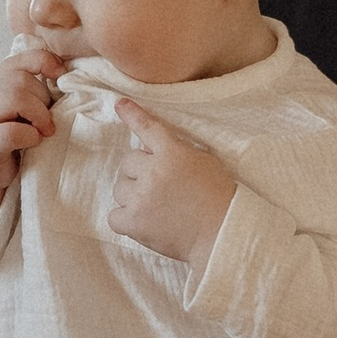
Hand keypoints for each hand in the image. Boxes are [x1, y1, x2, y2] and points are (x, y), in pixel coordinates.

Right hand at [0, 48, 65, 238]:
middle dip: (43, 98)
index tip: (61, 77)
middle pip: (21, 79)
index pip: (22, 58)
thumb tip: (64, 79)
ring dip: (40, 115)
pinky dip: (30, 136)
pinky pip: (13, 131)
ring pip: (16, 98)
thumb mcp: (9, 108)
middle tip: (47, 120)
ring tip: (44, 131)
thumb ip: (26, 91)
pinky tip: (31, 142)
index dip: (46, 62)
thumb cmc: (0, 139)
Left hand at [107, 99, 235, 269]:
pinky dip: (125, 219)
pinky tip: (144, 222)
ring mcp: (141, 197)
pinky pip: (114, 216)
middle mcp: (153, 172)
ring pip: (120, 188)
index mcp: (172, 153)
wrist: (222, 232)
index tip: (119, 104)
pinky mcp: (134, 222)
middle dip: (140, 173)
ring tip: (156, 208)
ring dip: (133, 195)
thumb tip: (152, 148)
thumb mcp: (205, 163)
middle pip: (128, 162)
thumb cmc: (219, 198)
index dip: (132, 114)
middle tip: (160, 188)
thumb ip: (178, 152)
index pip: (147, 128)